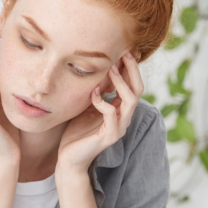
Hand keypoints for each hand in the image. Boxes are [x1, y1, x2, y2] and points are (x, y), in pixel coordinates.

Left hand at [58, 52, 143, 173]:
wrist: (69, 158)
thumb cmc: (76, 132)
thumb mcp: (87, 106)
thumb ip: (96, 91)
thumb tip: (97, 70)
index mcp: (120, 110)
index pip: (133, 85)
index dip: (132, 68)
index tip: (127, 49)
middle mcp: (124, 118)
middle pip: (138, 90)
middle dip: (132, 70)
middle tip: (125, 53)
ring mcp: (118, 127)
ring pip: (130, 100)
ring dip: (121, 83)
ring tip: (111, 69)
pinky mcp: (109, 136)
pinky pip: (112, 114)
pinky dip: (103, 101)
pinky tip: (93, 93)